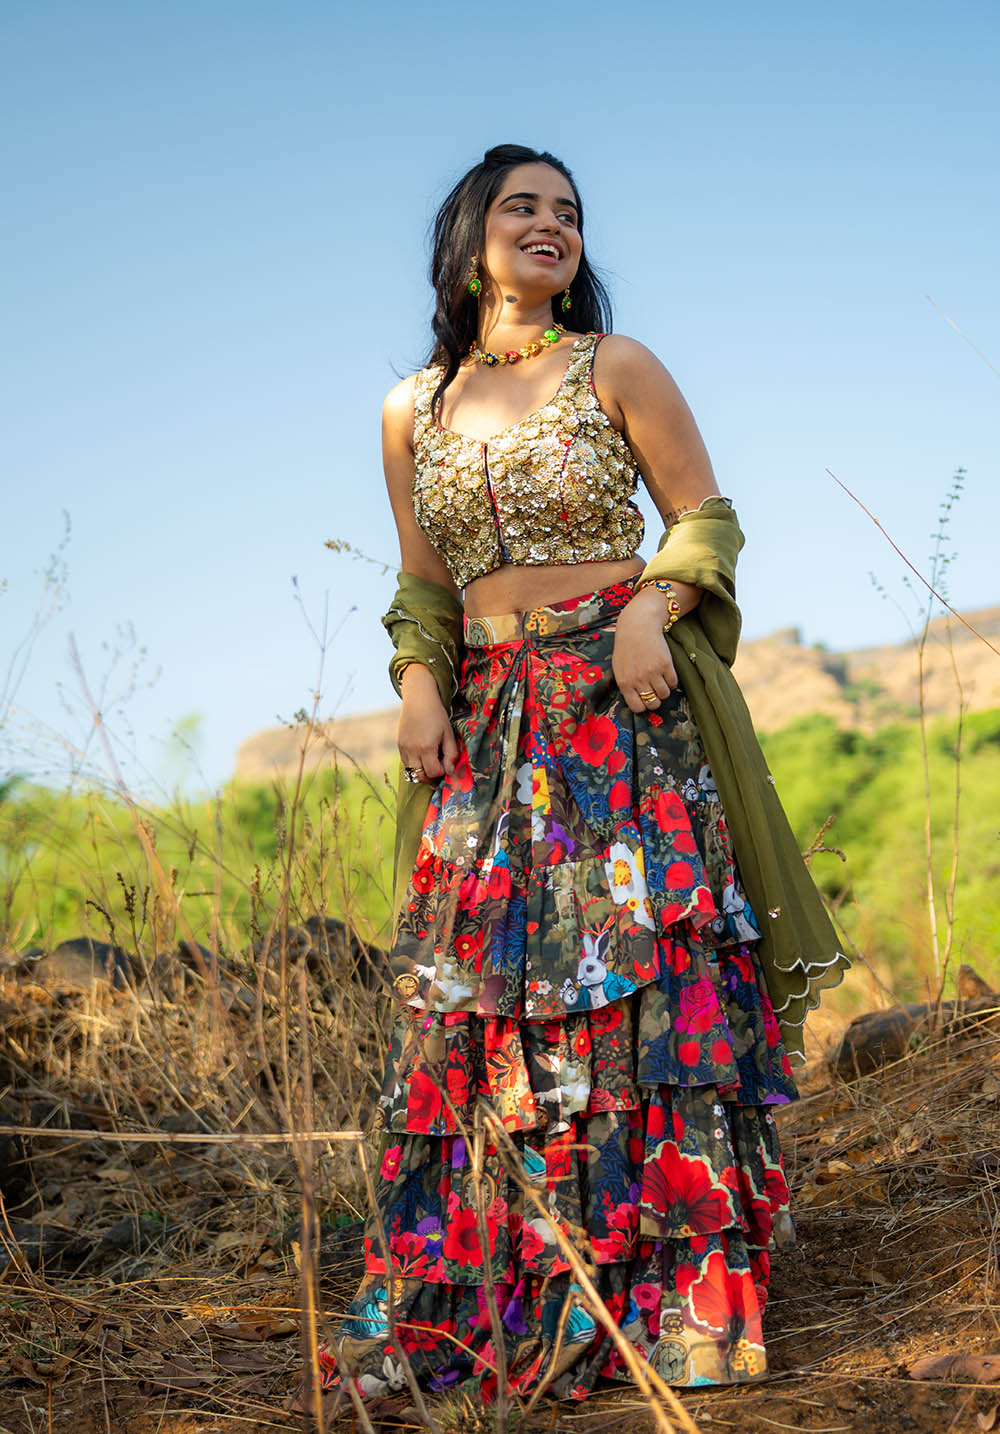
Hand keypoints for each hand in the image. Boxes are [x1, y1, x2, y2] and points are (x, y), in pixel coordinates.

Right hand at [398, 664, 457, 782]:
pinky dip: (414, 764)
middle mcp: (412, 750)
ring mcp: (403, 748)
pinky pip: (406, 763)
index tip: (447, 766)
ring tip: (431, 763)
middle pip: (420, 777)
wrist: (418, 699)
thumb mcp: (448, 734)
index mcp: (426, 747)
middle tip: (439, 771)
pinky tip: (422, 755)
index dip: (442, 773)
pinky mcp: (399, 745)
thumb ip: (451, 755)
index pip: (433, 772)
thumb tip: (450, 772)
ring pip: (411, 772)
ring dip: (421, 772)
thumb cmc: (437, 715)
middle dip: (431, 777)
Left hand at [612, 586, 678, 714]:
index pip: (637, 707)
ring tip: (660, 680)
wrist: (638, 626)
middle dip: (655, 700)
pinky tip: (666, 672)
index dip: (643, 706)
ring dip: (664, 690)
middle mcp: (638, 679)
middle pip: (653, 704)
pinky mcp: (666, 665)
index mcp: (625, 682)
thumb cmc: (627, 646)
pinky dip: (672, 681)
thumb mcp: (619, 667)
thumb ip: (626, 684)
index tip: (645, 699)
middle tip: (655, 691)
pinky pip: (673, 683)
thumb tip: (636, 700)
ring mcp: (653, 672)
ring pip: (665, 694)